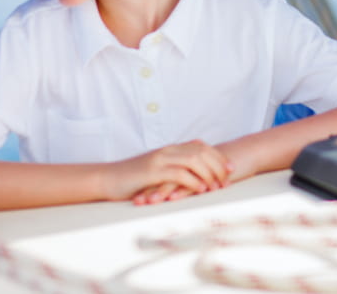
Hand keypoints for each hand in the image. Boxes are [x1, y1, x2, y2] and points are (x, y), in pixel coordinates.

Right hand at [101, 139, 232, 203]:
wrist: (107, 179)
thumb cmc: (132, 178)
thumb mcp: (156, 171)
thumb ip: (173, 169)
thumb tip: (193, 176)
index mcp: (170, 149)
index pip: (200, 147)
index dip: (217, 156)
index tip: (230, 168)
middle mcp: (167, 151)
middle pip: (201, 151)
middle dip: (218, 165)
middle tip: (228, 179)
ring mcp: (160, 159)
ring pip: (193, 160)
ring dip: (208, 174)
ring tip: (217, 187)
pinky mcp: (153, 171)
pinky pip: (179, 174)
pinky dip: (193, 181)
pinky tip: (201, 190)